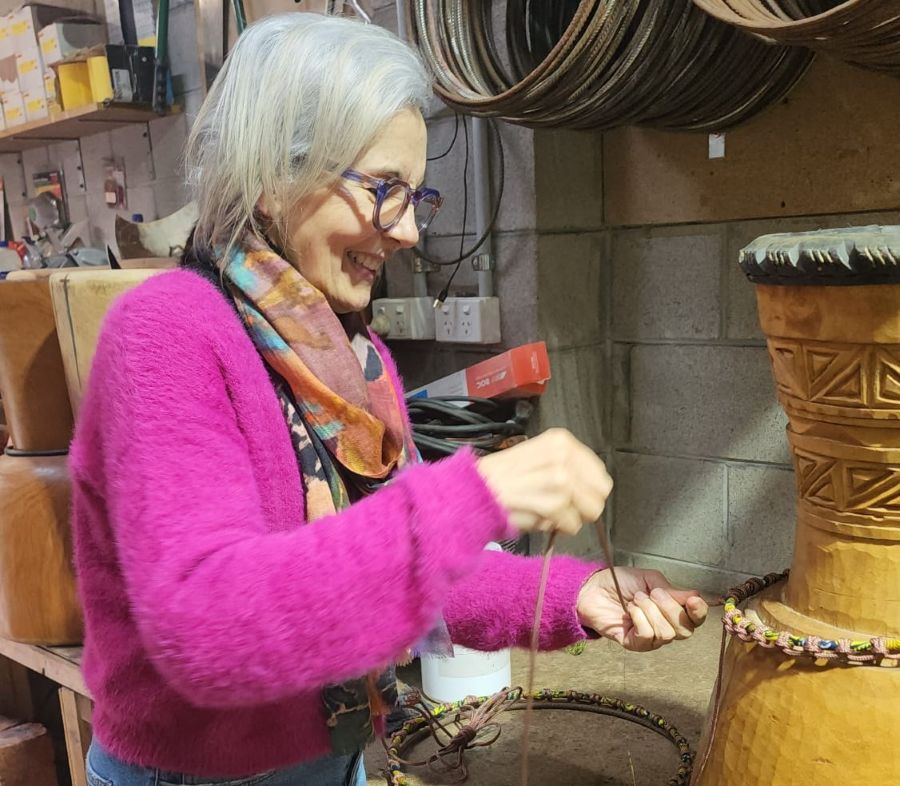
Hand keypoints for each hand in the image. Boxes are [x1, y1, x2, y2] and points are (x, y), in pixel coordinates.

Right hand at [476, 429, 612, 535]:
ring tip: (547, 512)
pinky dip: (557, 528)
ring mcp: (561, 478)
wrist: (476, 491)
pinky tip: (539, 517)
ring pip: (589, 511)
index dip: (588, 489)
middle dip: (584, 505)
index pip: (599, 472)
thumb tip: (592, 489)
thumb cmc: (502, 478)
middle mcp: (564, 455)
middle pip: (600, 493)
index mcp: (561, 441)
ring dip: (570, 518)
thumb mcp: (538, 457)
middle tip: (563, 509)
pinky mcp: (555, 502)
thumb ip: (566, 466)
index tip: (573, 496)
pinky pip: (572, 525)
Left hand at [576, 568, 707, 651]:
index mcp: (672, 610)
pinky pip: (647, 637)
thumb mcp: (650, 579)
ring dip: (650, 611)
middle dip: (670, 609)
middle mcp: (665, 627)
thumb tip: (696, 596)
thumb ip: (672, 590)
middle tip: (653, 593)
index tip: (692, 600)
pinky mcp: (634, 644)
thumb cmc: (622, 582)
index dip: (699, 612)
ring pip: (666, 633)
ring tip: (636, 600)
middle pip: (685, 630)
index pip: (696, 619)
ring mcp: (650, 638)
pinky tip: (630, 611)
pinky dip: (640, 619)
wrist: (594, 588)